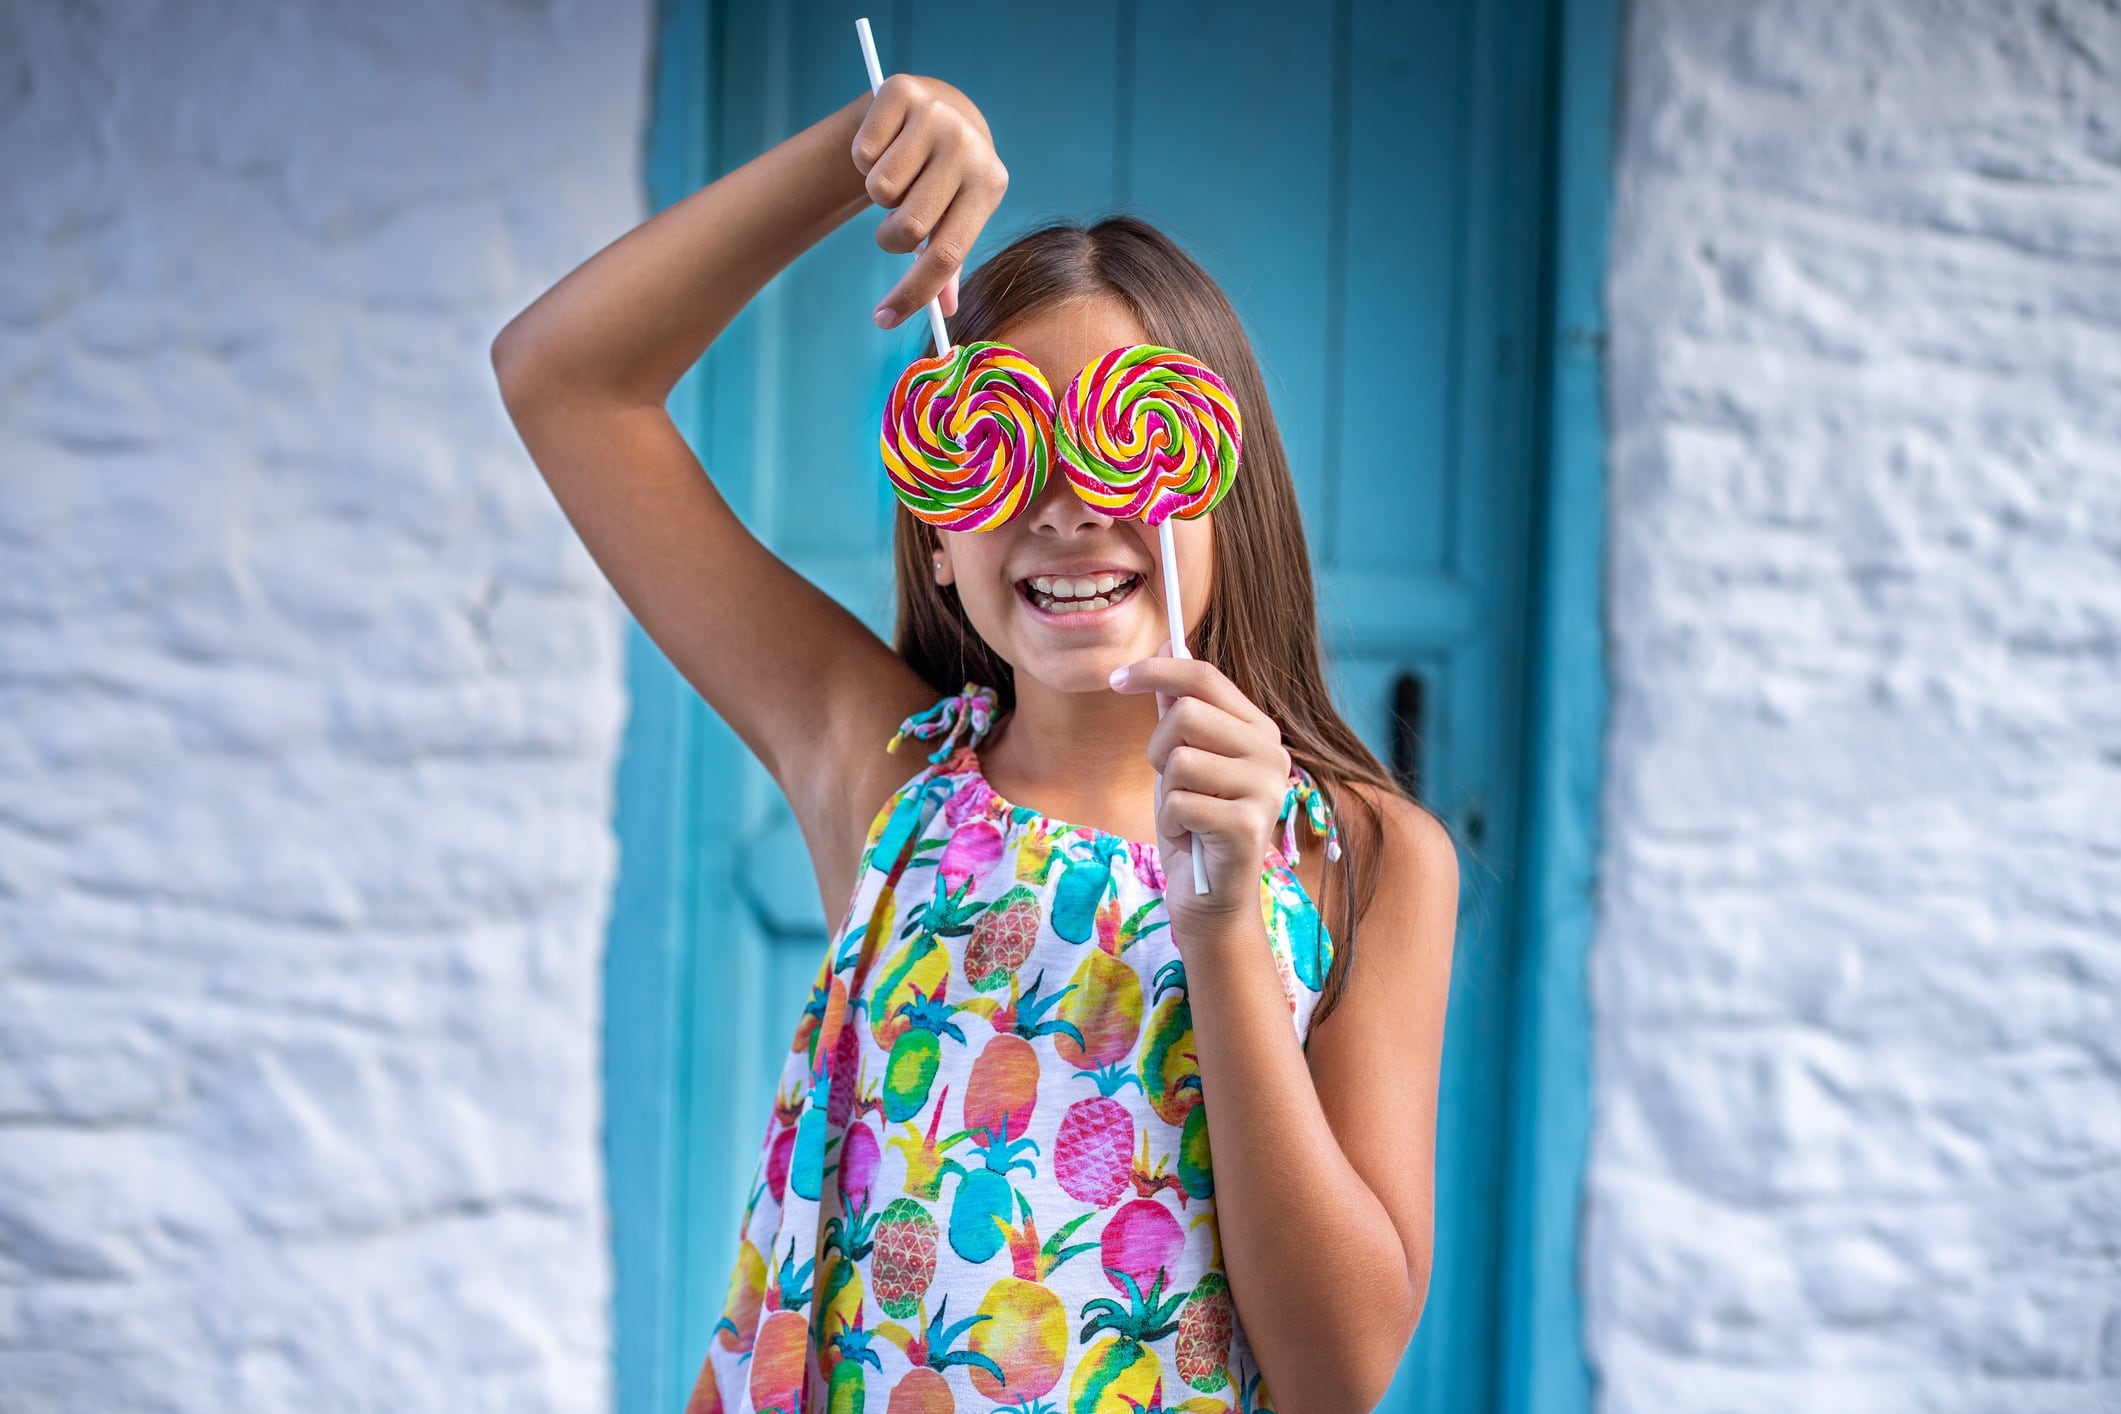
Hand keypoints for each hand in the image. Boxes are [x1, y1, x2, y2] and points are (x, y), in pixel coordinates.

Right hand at [850, 75, 1008, 328]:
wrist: (939, 107)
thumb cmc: (945, 179)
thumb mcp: (956, 215)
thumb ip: (948, 263)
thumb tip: (946, 314)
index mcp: (991, 185)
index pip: (947, 255)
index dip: (913, 293)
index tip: (883, 319)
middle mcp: (969, 147)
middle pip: (908, 226)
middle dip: (890, 238)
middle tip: (894, 226)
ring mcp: (937, 116)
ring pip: (880, 190)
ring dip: (879, 196)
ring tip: (898, 177)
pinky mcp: (901, 91)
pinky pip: (862, 153)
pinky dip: (863, 160)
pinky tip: (885, 147)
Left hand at [1110, 644, 1292, 923]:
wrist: (1210, 899)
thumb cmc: (1195, 826)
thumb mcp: (1182, 761)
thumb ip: (1179, 711)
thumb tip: (1168, 646)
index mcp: (1258, 731)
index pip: (1205, 677)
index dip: (1158, 669)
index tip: (1116, 678)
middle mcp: (1271, 754)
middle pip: (1185, 714)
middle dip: (1157, 749)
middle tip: (1170, 782)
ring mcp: (1266, 789)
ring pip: (1179, 760)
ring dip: (1167, 792)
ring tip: (1187, 814)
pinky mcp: (1249, 825)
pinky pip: (1179, 802)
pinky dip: (1173, 823)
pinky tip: (1192, 838)